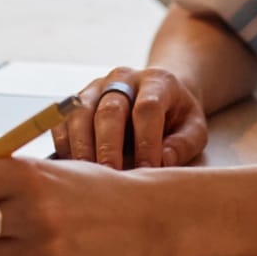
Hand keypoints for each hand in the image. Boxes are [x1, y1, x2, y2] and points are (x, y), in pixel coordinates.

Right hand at [51, 66, 207, 169]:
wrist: (157, 93)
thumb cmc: (176, 117)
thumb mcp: (194, 128)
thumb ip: (183, 144)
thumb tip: (162, 162)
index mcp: (157, 81)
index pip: (147, 108)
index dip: (146, 141)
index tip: (147, 170)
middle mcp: (122, 78)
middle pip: (110, 110)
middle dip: (109, 147)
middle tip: (112, 177)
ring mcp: (96, 87)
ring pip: (80, 113)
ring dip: (82, 148)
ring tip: (89, 177)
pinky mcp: (76, 101)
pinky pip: (62, 121)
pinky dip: (65, 145)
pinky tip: (73, 168)